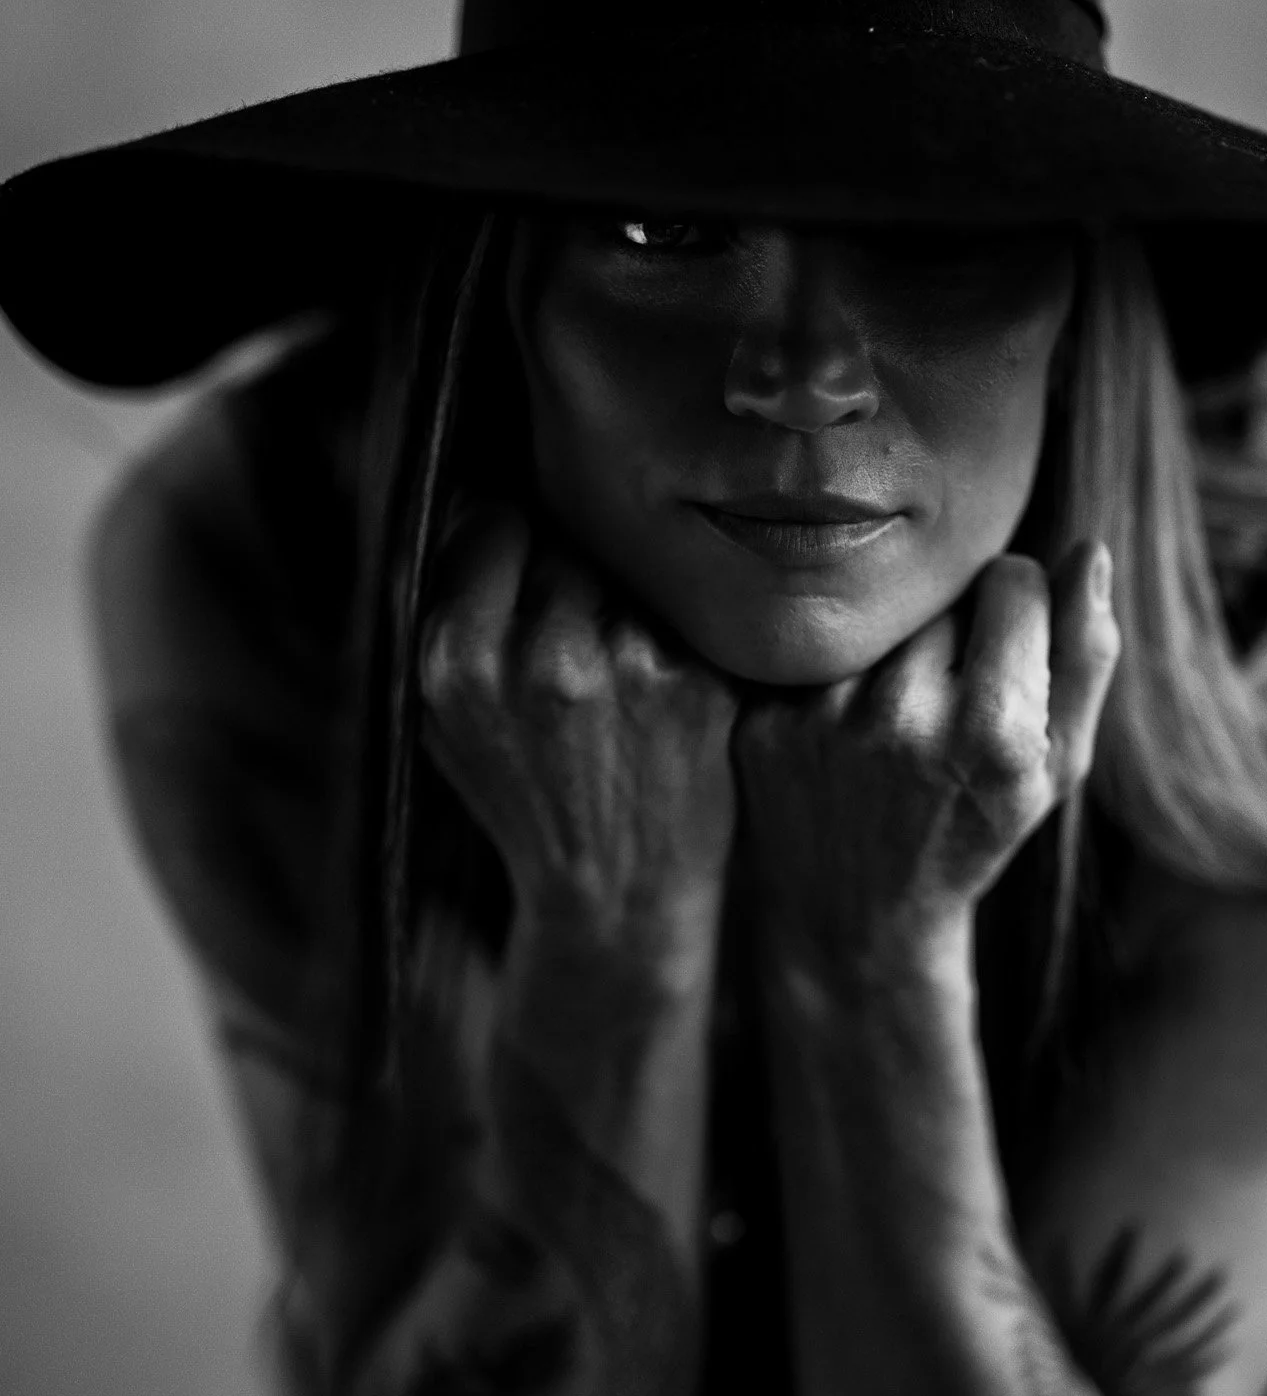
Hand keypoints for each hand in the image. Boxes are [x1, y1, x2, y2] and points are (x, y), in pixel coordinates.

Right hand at [419, 505, 738, 949]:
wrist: (615, 899)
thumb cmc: (525, 798)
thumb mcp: (443, 719)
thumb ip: (444, 611)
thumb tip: (471, 496)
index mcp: (459, 658)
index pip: (491, 519)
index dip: (510, 540)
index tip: (523, 569)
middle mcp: (541, 656)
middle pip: (565, 536)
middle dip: (571, 569)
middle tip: (577, 632)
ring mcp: (625, 664)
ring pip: (627, 568)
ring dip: (625, 598)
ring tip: (617, 667)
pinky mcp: (694, 680)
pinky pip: (678, 609)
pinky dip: (673, 634)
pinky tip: (659, 688)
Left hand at [734, 544, 1119, 967]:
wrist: (854, 917)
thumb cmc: (973, 828)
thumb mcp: (1058, 765)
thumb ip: (1087, 656)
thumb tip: (1090, 548)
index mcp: (996, 729)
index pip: (1012, 577)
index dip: (1016, 610)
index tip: (1003, 660)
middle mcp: (905, 717)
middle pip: (939, 589)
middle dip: (951, 625)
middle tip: (944, 696)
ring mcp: (823, 717)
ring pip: (875, 608)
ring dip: (891, 639)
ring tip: (895, 710)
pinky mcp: (763, 718)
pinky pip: (816, 642)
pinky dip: (833, 668)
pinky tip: (840, 725)